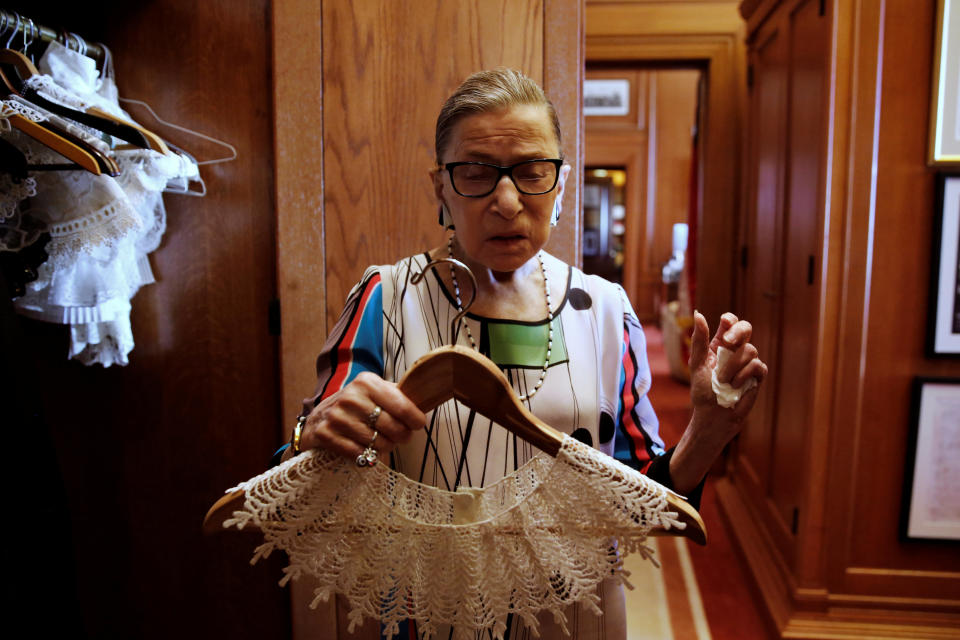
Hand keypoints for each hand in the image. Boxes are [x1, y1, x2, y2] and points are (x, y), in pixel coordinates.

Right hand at [295, 372, 426, 460]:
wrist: (318, 418)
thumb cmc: (356, 406)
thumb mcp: (374, 391)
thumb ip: (398, 394)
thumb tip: (427, 400)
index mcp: (367, 382)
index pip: (402, 405)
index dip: (416, 419)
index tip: (418, 424)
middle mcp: (351, 397)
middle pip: (394, 428)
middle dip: (403, 436)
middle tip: (401, 436)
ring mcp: (337, 417)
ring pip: (379, 443)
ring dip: (386, 447)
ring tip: (382, 440)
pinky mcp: (327, 435)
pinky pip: (361, 455)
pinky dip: (368, 456)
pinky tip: (366, 448)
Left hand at [689, 310, 766, 421]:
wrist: (713, 416)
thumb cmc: (703, 391)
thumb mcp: (697, 364)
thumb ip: (699, 340)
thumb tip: (698, 314)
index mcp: (719, 344)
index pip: (730, 323)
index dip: (730, 321)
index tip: (725, 325)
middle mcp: (735, 350)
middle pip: (745, 328)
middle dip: (739, 331)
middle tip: (728, 341)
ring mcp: (747, 362)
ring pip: (749, 350)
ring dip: (733, 366)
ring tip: (723, 381)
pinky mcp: (757, 375)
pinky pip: (757, 365)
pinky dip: (744, 375)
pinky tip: (735, 385)